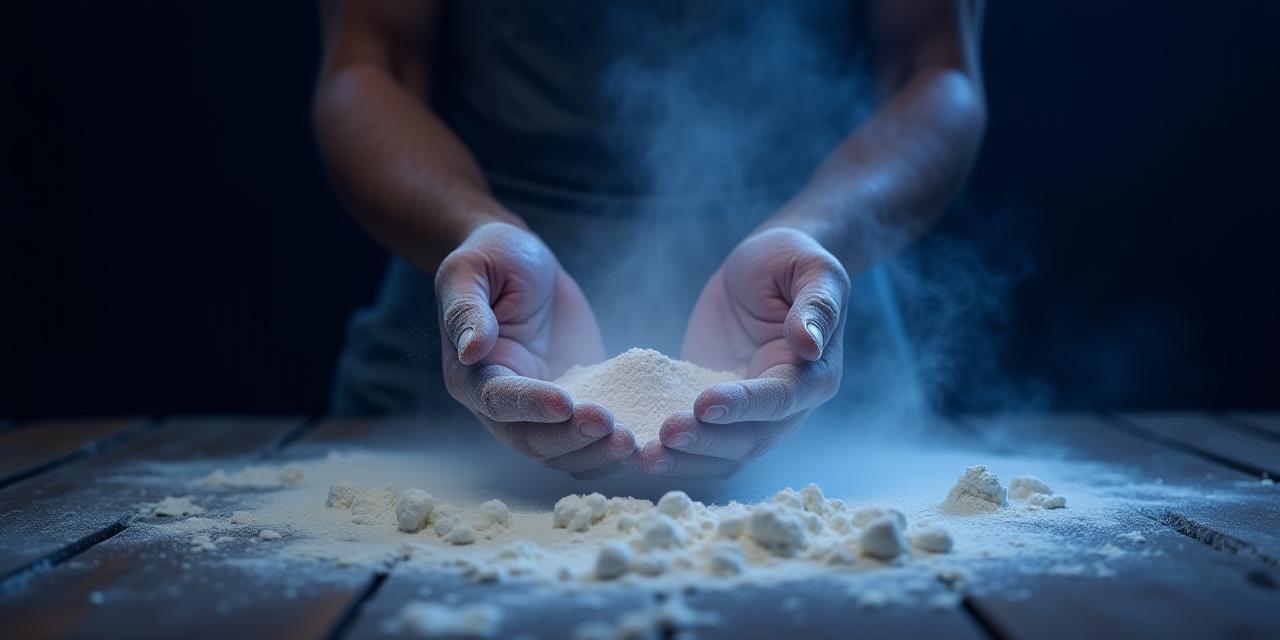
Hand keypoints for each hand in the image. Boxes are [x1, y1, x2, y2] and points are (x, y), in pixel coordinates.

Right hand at [437, 223, 637, 476]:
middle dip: (575, 439)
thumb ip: (467, 309)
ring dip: (599, 453)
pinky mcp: (576, 403)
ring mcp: (541, 410)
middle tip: (617, 431)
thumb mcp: (472, 270)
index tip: (566, 403)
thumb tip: (470, 349)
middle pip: (535, 440)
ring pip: (566, 452)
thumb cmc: (492, 256)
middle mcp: (503, 405)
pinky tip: (649, 443)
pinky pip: (592, 439)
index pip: (499, 401)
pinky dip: (615, 448)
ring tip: (637, 444)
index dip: (532, 406)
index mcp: (472, 376)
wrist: (526, 261)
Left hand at [642, 227, 849, 477]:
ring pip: (722, 453)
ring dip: (686, 458)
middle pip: (749, 439)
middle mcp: (786, 406)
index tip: (705, 403)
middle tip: (665, 435)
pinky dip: (672, 450)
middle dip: (707, 441)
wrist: (763, 267)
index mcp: (814, 375)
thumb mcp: (811, 270)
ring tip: (646, 456)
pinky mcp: (715, 409)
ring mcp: (749, 414)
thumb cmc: (790, 260)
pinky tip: (636, 449)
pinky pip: (697, 438)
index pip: (779, 399)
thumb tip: (809, 344)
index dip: (744, 405)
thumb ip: (815, 306)